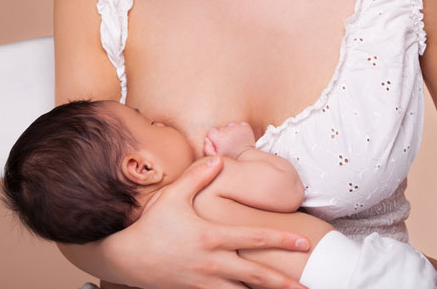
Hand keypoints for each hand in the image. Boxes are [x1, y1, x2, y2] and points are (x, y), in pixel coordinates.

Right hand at [117, 156, 310, 288]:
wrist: (127, 258)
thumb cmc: (152, 224)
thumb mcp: (172, 196)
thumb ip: (197, 177)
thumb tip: (218, 159)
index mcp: (212, 237)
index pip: (254, 238)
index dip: (281, 240)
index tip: (304, 242)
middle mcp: (213, 263)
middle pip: (257, 276)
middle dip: (285, 283)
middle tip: (309, 287)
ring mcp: (205, 282)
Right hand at [204, 122, 255, 158]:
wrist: (247, 157)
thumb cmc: (230, 158)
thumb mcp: (215, 157)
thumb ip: (207, 148)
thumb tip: (206, 139)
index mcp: (219, 137)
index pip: (211, 131)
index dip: (214, 138)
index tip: (218, 144)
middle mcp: (228, 130)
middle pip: (221, 128)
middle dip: (222, 135)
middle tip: (227, 144)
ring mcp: (238, 127)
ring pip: (230, 125)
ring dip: (231, 131)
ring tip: (234, 141)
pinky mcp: (245, 127)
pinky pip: (239, 124)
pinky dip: (239, 129)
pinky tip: (240, 137)